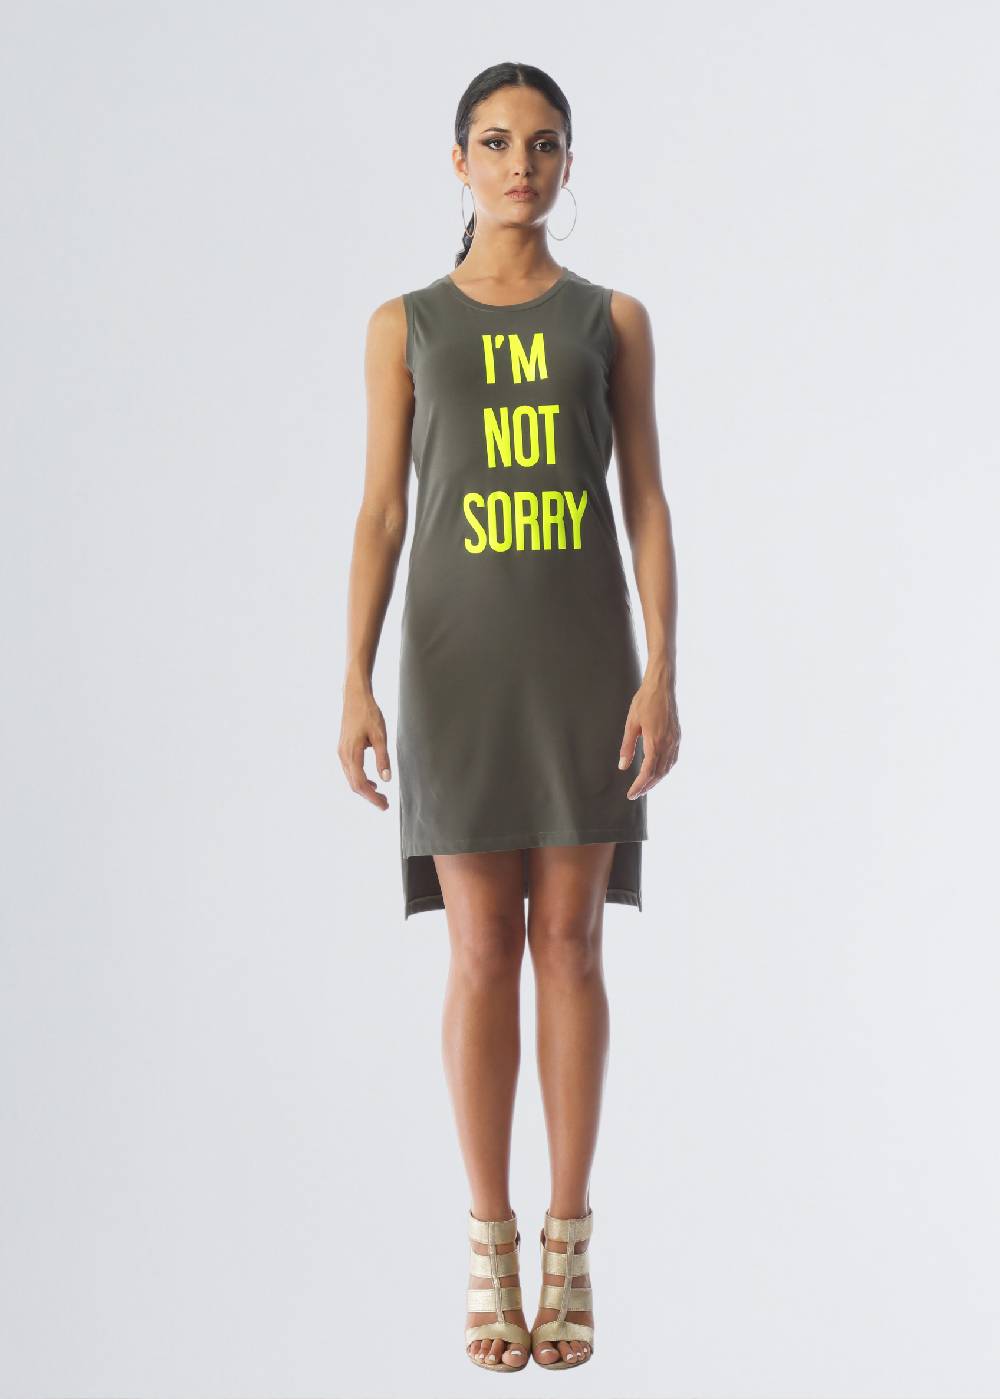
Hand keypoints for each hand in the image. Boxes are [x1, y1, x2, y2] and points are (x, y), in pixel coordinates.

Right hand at [338, 685, 391, 810]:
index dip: (372, 798)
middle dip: (369, 797)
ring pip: (351, 779)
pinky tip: (372, 782)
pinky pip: (350, 771)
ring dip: (365, 790)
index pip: (360, 784)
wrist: (354, 697)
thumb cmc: (368, 713)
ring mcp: (341, 752)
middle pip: (354, 785)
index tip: (384, 805)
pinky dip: (360, 780)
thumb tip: (386, 779)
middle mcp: (343, 756)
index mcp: (351, 754)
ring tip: (380, 796)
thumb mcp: (380, 736)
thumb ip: (383, 758)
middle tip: (385, 804)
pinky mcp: (343, 749)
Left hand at [618, 678, 679, 799]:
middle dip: (647, 786)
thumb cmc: (644, 702)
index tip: (631, 794)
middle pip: (659, 773)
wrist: (662, 686)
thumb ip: (627, 747)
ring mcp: (675, 740)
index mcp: (655, 742)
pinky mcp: (677, 736)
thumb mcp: (631, 724)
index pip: (648, 771)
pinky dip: (665, 769)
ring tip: (645, 786)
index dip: (639, 785)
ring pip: (667, 767)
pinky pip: (673, 759)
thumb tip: (622, 766)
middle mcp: (668, 744)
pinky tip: (658, 771)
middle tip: (636, 794)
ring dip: (657, 779)